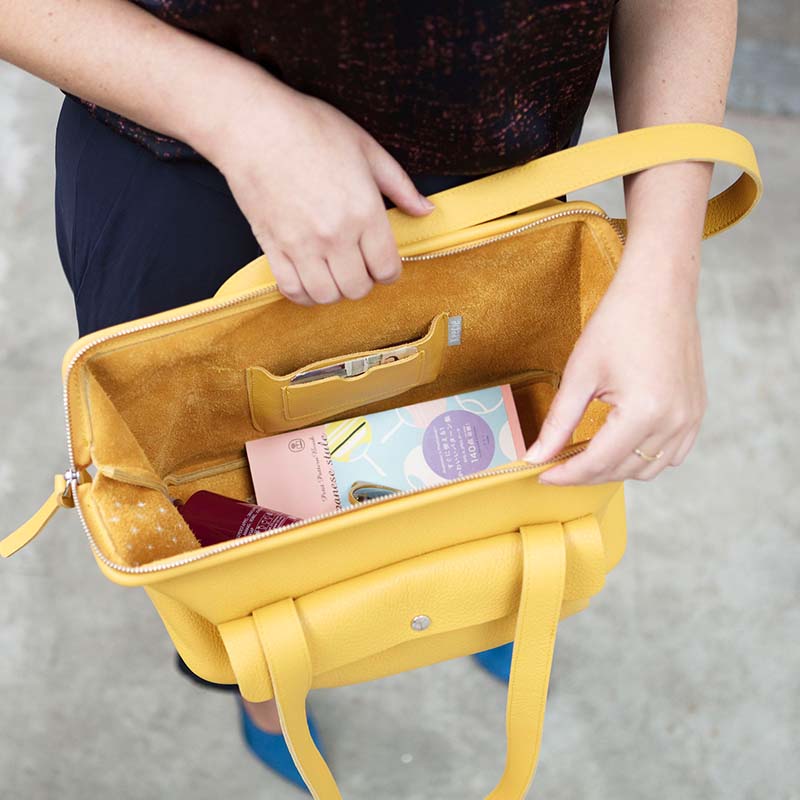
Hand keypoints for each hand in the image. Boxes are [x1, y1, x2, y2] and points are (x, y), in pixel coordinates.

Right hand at [200, 75, 434, 305]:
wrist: (254, 125)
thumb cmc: (310, 128)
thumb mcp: (367, 149)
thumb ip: (400, 186)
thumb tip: (425, 210)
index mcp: (364, 212)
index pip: (387, 269)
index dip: (389, 272)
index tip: (382, 264)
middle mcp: (335, 235)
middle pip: (358, 288)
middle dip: (363, 282)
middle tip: (358, 267)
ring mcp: (302, 244)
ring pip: (327, 296)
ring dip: (335, 291)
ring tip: (334, 274)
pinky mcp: (273, 247)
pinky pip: (292, 290)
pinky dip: (303, 294)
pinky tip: (308, 281)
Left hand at [524, 241, 706, 483]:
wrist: (659, 289)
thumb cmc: (619, 322)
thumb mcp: (579, 374)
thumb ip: (558, 423)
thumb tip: (535, 456)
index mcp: (645, 412)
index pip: (598, 462)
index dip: (566, 474)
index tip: (542, 475)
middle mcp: (674, 421)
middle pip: (622, 470)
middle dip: (586, 473)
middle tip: (556, 465)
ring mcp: (690, 418)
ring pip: (648, 468)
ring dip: (614, 469)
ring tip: (584, 456)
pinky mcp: (696, 411)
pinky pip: (671, 454)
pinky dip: (643, 459)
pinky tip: (619, 447)